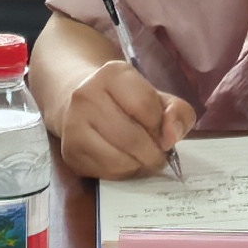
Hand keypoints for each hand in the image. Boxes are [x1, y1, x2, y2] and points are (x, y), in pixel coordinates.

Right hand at [54, 61, 194, 179]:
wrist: (82, 104)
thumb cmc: (126, 101)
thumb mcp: (158, 98)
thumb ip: (177, 112)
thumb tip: (171, 137)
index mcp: (112, 74)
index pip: (146, 107)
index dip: (162, 128)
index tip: (164, 134)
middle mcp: (86, 95)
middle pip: (131, 138)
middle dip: (153, 154)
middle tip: (159, 156)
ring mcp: (73, 124)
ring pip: (117, 159)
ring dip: (138, 167)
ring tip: (143, 160)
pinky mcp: (69, 151)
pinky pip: (104, 172)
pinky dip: (122, 174)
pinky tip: (125, 163)